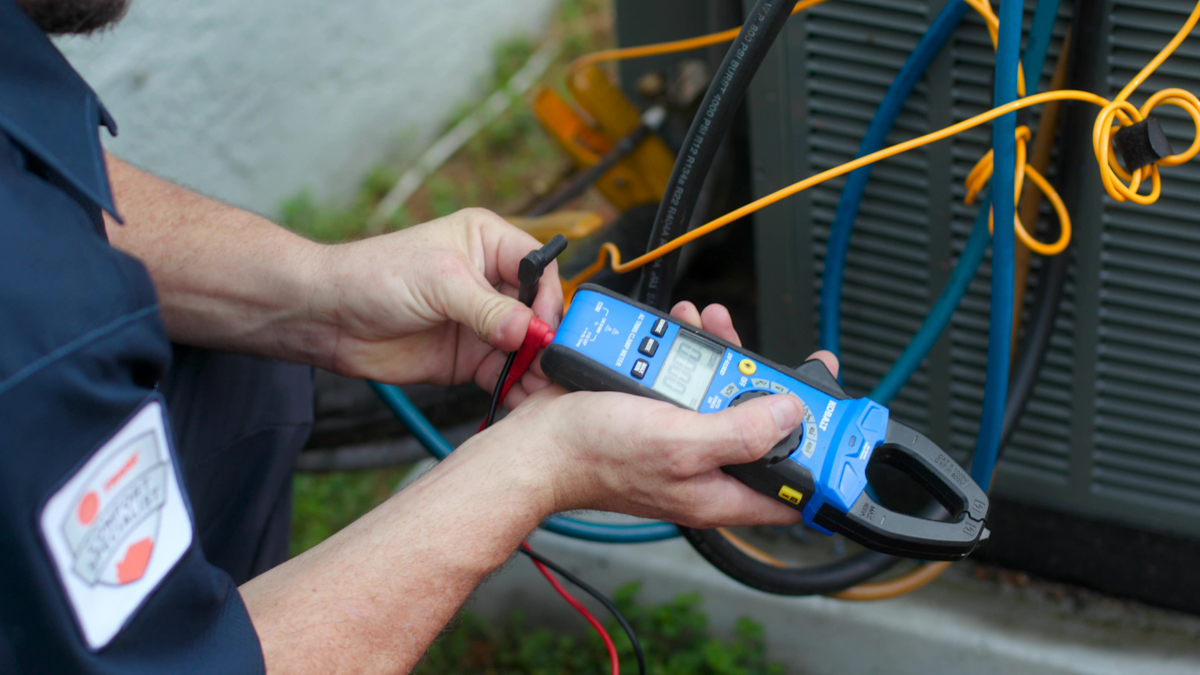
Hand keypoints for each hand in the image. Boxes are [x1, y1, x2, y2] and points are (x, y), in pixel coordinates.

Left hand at [315, 209, 561, 398]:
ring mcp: (483, 322)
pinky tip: (521, 398)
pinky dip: (516, 386)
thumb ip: (487, 308)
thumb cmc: (375, 276)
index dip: (548, 295)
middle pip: (540, 310)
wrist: (330, 318)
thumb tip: (528, 330)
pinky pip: (506, 373)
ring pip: (527, 346)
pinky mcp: (471, 357)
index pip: (539, 266)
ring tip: (540, 387)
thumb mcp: (439, 281)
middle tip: (550, 363)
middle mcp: (492, 281)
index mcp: (489, 242)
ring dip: (535, 367)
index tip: (544, 325)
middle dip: (547, 337)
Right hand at [482, 300, 840, 528]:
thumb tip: (793, 415)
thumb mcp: (680, 443)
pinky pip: (687, 383)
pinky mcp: (658, 415)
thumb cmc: (594, 455)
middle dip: (770, 386)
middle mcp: (705, 469)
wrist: (536, 441)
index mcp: (720, 491)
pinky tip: (681, 331)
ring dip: (725, 357)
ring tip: (716, 327)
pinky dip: (688, 355)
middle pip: (762, 428)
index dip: (822, 457)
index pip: (791, 488)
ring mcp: (681, 440)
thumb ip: (741, 432)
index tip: (840, 421)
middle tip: (778, 360)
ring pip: (723, 395)